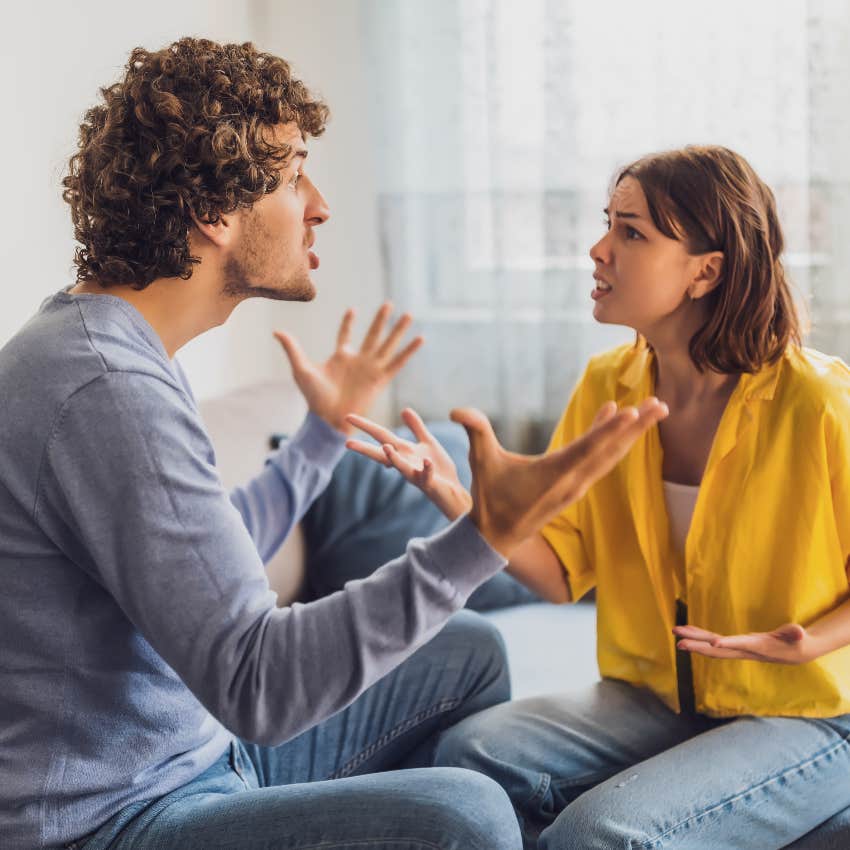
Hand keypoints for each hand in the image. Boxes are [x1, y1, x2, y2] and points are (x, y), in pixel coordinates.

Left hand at [274, 304, 422, 434]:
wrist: (328, 418)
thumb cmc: (314, 397)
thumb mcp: (301, 368)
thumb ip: (292, 348)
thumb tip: (276, 330)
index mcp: (341, 357)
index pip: (346, 335)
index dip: (348, 323)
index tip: (352, 310)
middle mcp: (358, 360)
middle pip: (372, 335)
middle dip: (380, 320)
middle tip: (389, 303)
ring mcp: (371, 368)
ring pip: (387, 344)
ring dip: (398, 330)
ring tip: (409, 315)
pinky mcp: (380, 378)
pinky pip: (397, 362)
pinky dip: (409, 351)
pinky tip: (420, 338)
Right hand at [345, 408, 472, 520]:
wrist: (452, 490)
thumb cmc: (438, 468)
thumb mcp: (427, 443)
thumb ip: (416, 427)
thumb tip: (404, 409)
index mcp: (403, 451)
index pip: (382, 436)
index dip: (366, 426)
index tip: (348, 417)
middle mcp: (405, 462)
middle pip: (382, 453)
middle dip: (365, 449)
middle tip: (347, 443)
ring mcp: (415, 474)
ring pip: (401, 467)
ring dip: (394, 458)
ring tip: (386, 447)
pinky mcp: (429, 483)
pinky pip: (426, 475)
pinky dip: (426, 468)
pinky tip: (427, 461)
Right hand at [451, 398, 666, 557]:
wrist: (498, 536)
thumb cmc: (490, 498)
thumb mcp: (481, 462)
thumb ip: (475, 431)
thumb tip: (455, 409)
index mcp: (555, 475)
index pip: (587, 449)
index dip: (608, 430)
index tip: (631, 413)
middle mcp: (573, 481)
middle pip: (611, 451)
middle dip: (637, 428)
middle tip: (661, 406)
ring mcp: (578, 485)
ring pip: (611, 456)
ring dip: (632, 434)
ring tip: (652, 410)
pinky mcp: (576, 486)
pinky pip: (601, 459)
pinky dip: (612, 439)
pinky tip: (614, 417)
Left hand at [673, 623, 819, 664]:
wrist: (795, 653)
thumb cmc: (796, 642)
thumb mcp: (798, 637)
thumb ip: (795, 634)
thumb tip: (799, 632)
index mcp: (758, 647)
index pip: (741, 646)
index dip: (728, 644)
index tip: (713, 643)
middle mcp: (743, 650)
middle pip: (718, 650)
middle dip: (699, 647)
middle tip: (679, 643)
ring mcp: (738, 648)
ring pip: (712, 646)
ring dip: (694, 640)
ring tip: (676, 632)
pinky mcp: (736, 644)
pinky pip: (714, 640)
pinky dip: (700, 636)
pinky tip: (688, 631)